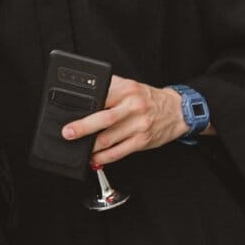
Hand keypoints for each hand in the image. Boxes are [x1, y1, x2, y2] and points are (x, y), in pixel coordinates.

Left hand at [62, 75, 187, 165]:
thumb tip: (84, 93)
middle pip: (104, 119)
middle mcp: (134, 107)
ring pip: (109, 139)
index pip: (102, 97)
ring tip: (79, 148)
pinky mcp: (141, 141)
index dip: (85, 105)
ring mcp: (138, 126)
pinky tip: (95, 158)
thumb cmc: (148, 98)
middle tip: (68, 133)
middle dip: (83, 127)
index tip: (70, 111)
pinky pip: (119, 152)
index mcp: (127, 90)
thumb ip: (109, 87)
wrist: (176, 111)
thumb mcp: (130, 86)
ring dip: (91, 147)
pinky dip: (104, 157)